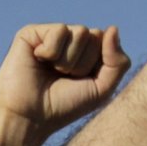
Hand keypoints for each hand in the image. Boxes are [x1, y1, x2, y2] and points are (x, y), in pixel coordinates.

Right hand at [0, 23, 130, 137]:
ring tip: (51, 72)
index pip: (107, 42)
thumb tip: (112, 28)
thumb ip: (118, 62)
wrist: (28, 117)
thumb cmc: (63, 107)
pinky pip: (60, 30)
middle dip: (83, 63)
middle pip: (95, 35)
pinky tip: (37, 60)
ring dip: (68, 60)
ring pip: (80, 31)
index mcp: (85, 53)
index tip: (79, 82)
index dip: (97, 65)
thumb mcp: (101, 89)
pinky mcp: (32, 33)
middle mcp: (68, 42)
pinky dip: (51, 52)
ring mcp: (50, 36)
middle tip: (63, 78)